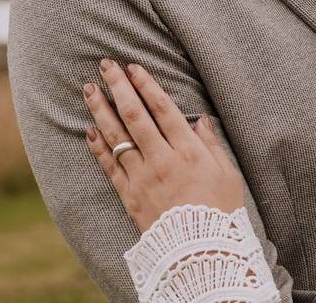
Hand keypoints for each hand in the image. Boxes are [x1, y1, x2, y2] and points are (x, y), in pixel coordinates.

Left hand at [81, 59, 243, 231]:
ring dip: (101, 110)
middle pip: (135, 116)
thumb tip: (201, 119)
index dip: (147, 86)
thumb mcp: (227, 174)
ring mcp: (142, 177)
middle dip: (119, 88)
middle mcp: (162, 159)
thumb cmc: (220, 211)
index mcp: (189, 151)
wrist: (199, 250)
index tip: (134, 67)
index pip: (163, 109)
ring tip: (89, 89)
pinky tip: (88, 129)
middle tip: (106, 65)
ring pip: (117, 137)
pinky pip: (109, 166)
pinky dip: (98, 147)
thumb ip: (212, 144)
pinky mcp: (129, 195)